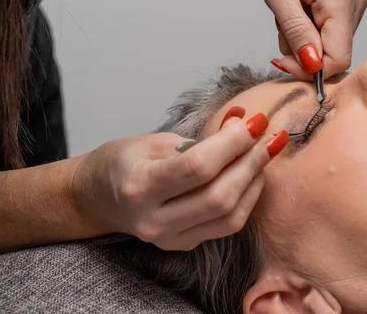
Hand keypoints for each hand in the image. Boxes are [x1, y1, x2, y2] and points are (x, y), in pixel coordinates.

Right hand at [73, 110, 288, 250]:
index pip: (197, 167)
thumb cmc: (123, 162)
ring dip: (255, 181)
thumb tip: (243, 125)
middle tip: (269, 136)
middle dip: (252, 162)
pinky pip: (227, 224)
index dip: (233, 143)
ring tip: (265, 153)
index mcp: (140, 186)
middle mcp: (154, 220)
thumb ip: (199, 139)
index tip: (255, 122)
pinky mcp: (184, 244)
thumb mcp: (153, 141)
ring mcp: (170, 238)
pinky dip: (246, 198)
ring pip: (229, 216)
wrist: (97, 197)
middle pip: (219, 196)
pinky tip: (253, 174)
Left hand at [249, 0, 366, 79]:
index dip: (310, 69)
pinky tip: (300, 5)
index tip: (283, 61)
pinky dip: (312, 25)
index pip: (338, 58)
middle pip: (336, 51)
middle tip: (281, 25)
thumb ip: (295, 31)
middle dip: (304, 50)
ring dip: (306, 36)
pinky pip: (334, 27)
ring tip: (289, 9)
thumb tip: (311, 65)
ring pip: (333, 41)